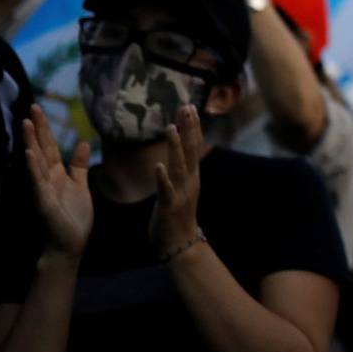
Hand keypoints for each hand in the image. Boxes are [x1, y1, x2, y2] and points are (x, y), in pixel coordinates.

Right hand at [24, 106, 93, 258]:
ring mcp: (43, 189)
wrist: (70, 243)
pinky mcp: (43, 201)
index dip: (44, 128)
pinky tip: (29, 154)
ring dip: (31, 143)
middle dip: (36, 129)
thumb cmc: (73, 216)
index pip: (49, 145)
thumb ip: (79, 165)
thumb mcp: (80, 185)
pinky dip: (33, 167)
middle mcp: (46, 178)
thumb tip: (83, 142)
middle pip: (41, 148)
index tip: (38, 108)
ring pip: (36, 161)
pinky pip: (37, 182)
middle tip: (31, 108)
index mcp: (56, 173)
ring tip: (26, 124)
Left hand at [150, 104, 205, 259]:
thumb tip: (180, 152)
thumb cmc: (178, 215)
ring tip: (170, 128)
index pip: (194, 146)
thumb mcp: (183, 188)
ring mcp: (181, 193)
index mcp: (192, 176)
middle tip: (186, 107)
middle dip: (189, 129)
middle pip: (191, 151)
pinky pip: (166, 190)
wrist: (181, 245)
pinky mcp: (169, 207)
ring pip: (179, 166)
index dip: (193, 127)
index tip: (190, 106)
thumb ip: (183, 170)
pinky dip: (163, 177)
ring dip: (175, 146)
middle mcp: (190, 181)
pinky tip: (158, 165)